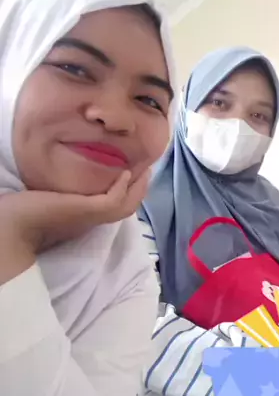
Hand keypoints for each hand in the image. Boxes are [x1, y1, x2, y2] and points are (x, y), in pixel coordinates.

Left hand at [0, 169, 150, 255]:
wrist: (10, 226)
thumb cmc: (22, 211)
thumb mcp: (52, 200)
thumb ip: (67, 193)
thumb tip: (76, 175)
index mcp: (86, 219)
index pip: (116, 208)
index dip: (129, 194)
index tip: (135, 176)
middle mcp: (93, 221)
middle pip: (128, 208)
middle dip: (140, 190)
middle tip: (148, 171)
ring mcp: (91, 217)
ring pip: (127, 206)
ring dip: (138, 188)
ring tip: (144, 170)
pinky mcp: (87, 210)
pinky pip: (114, 200)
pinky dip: (123, 187)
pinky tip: (125, 173)